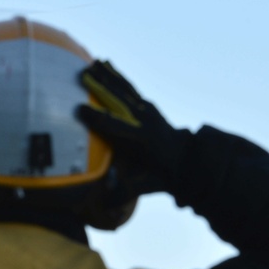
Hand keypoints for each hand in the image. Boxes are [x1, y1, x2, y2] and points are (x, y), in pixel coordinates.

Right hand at [76, 60, 187, 197]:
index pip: (118, 128)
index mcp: (143, 141)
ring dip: (107, 76)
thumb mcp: (145, 186)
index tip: (80, 110)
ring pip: (124, 90)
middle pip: (120, 101)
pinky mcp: (146, 104)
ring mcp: (148, 110)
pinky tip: (106, 63)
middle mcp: (146, 121)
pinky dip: (116, 74)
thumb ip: (124, 193)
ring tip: (91, 64)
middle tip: (83, 74)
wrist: (189, 160)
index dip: (99, 119)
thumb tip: (104, 206)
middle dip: (102, 87)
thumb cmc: (160, 175)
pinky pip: (128, 87)